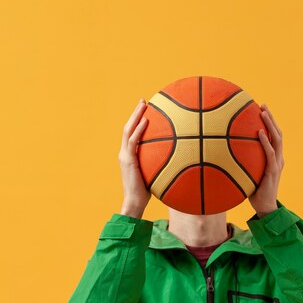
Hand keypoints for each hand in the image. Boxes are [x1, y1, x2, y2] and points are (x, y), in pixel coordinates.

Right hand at [119, 98, 150, 217]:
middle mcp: (124, 153)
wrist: (135, 202)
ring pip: (128, 130)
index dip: (136, 120)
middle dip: (135, 112)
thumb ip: (159, 163)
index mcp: (129, 155)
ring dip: (136, 116)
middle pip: (128, 127)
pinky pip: (133, 141)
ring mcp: (125, 156)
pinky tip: (146, 120)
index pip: (131, 133)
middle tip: (143, 100)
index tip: (145, 109)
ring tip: (143, 104)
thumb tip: (177, 158)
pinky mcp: (128, 160)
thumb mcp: (153, 174)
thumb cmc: (146, 191)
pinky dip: (139, 130)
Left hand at [248, 103, 283, 217]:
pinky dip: (266, 141)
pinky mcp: (273, 171)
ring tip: (263, 112)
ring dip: (270, 124)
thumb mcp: (247, 174)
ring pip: (277, 139)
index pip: (274, 136)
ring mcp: (277, 164)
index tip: (261, 110)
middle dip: (271, 118)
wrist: (264, 207)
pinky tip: (260, 132)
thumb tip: (221, 154)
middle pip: (277, 133)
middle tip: (262, 105)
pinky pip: (270, 153)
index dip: (270, 123)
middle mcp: (278, 158)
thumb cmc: (253, 192)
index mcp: (274, 158)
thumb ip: (240, 163)